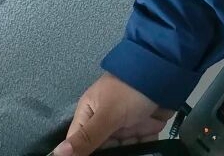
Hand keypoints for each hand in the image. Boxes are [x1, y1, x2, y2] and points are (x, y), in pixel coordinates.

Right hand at [52, 73, 173, 154]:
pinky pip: (140, 146)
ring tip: (133, 141)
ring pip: (122, 150)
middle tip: (119, 146)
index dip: (80, 154)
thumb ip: (85, 137)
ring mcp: (124, 126)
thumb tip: (56, 154)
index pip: (78, 142)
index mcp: (89, 114)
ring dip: (129, 150)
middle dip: (111, 152)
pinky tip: (145, 144)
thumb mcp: (107, 114)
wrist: (167, 74)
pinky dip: (144, 148)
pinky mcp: (142, 129)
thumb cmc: (130, 90)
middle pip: (101, 149)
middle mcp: (105, 122)